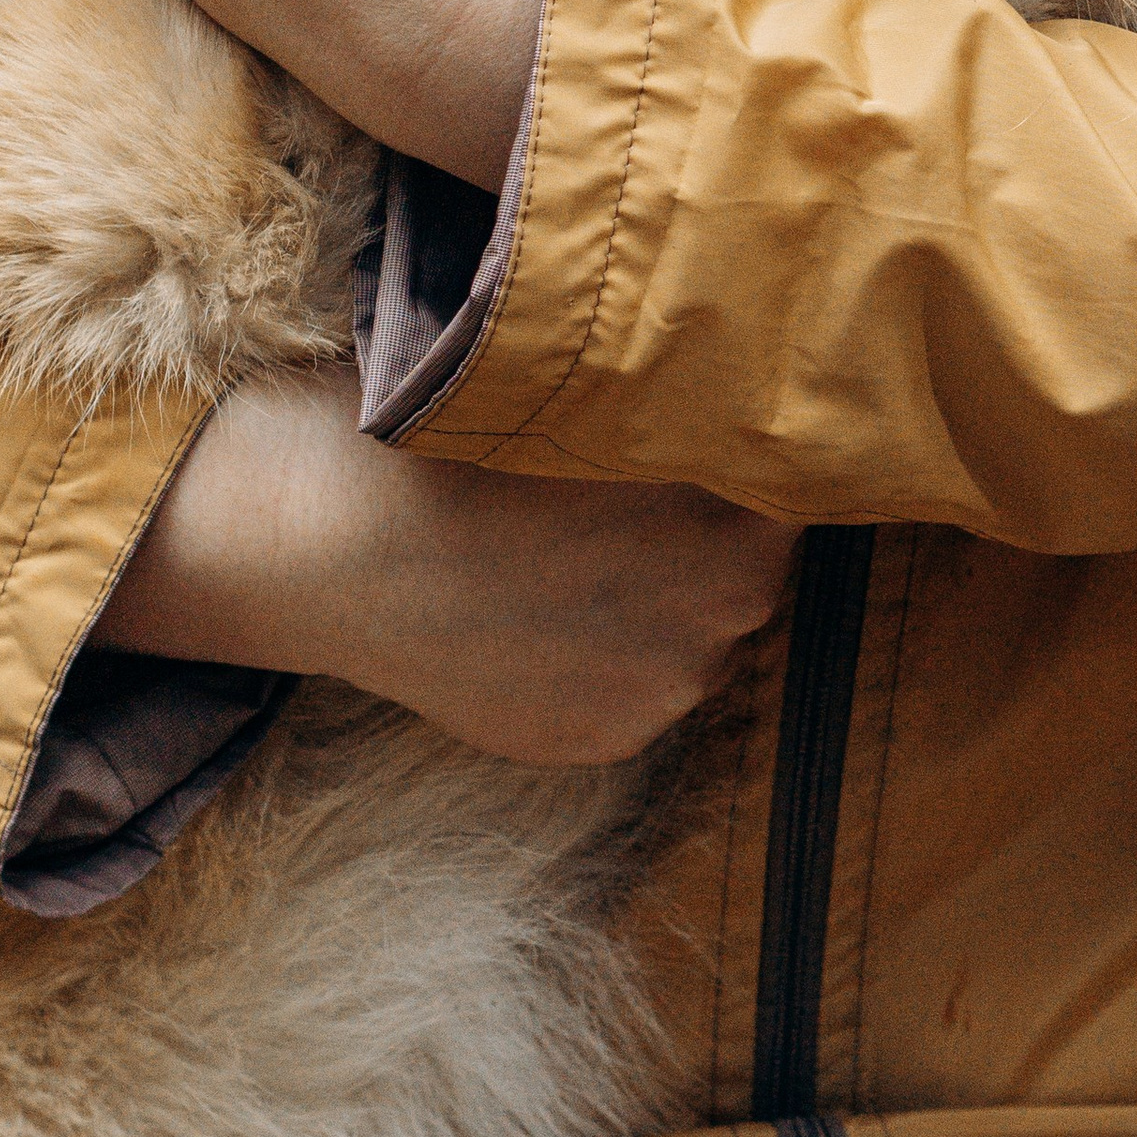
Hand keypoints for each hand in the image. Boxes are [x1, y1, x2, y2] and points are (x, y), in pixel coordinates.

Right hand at [99, 368, 798, 761]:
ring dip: (664, 602)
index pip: (791, 486)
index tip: (707, 439)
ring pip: (700, 635)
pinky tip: (545, 614)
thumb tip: (745, 397)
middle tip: (637, 496)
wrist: (344, 543)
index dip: (749, 458)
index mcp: (735, 514)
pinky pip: (640, 691)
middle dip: (712, 534)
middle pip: (753, 566)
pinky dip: (611, 659)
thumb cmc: (465, 442)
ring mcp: (666, 687)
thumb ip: (684, 419)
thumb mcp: (593, 398)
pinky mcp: (609, 739)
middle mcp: (724, 611)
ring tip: (578, 557)